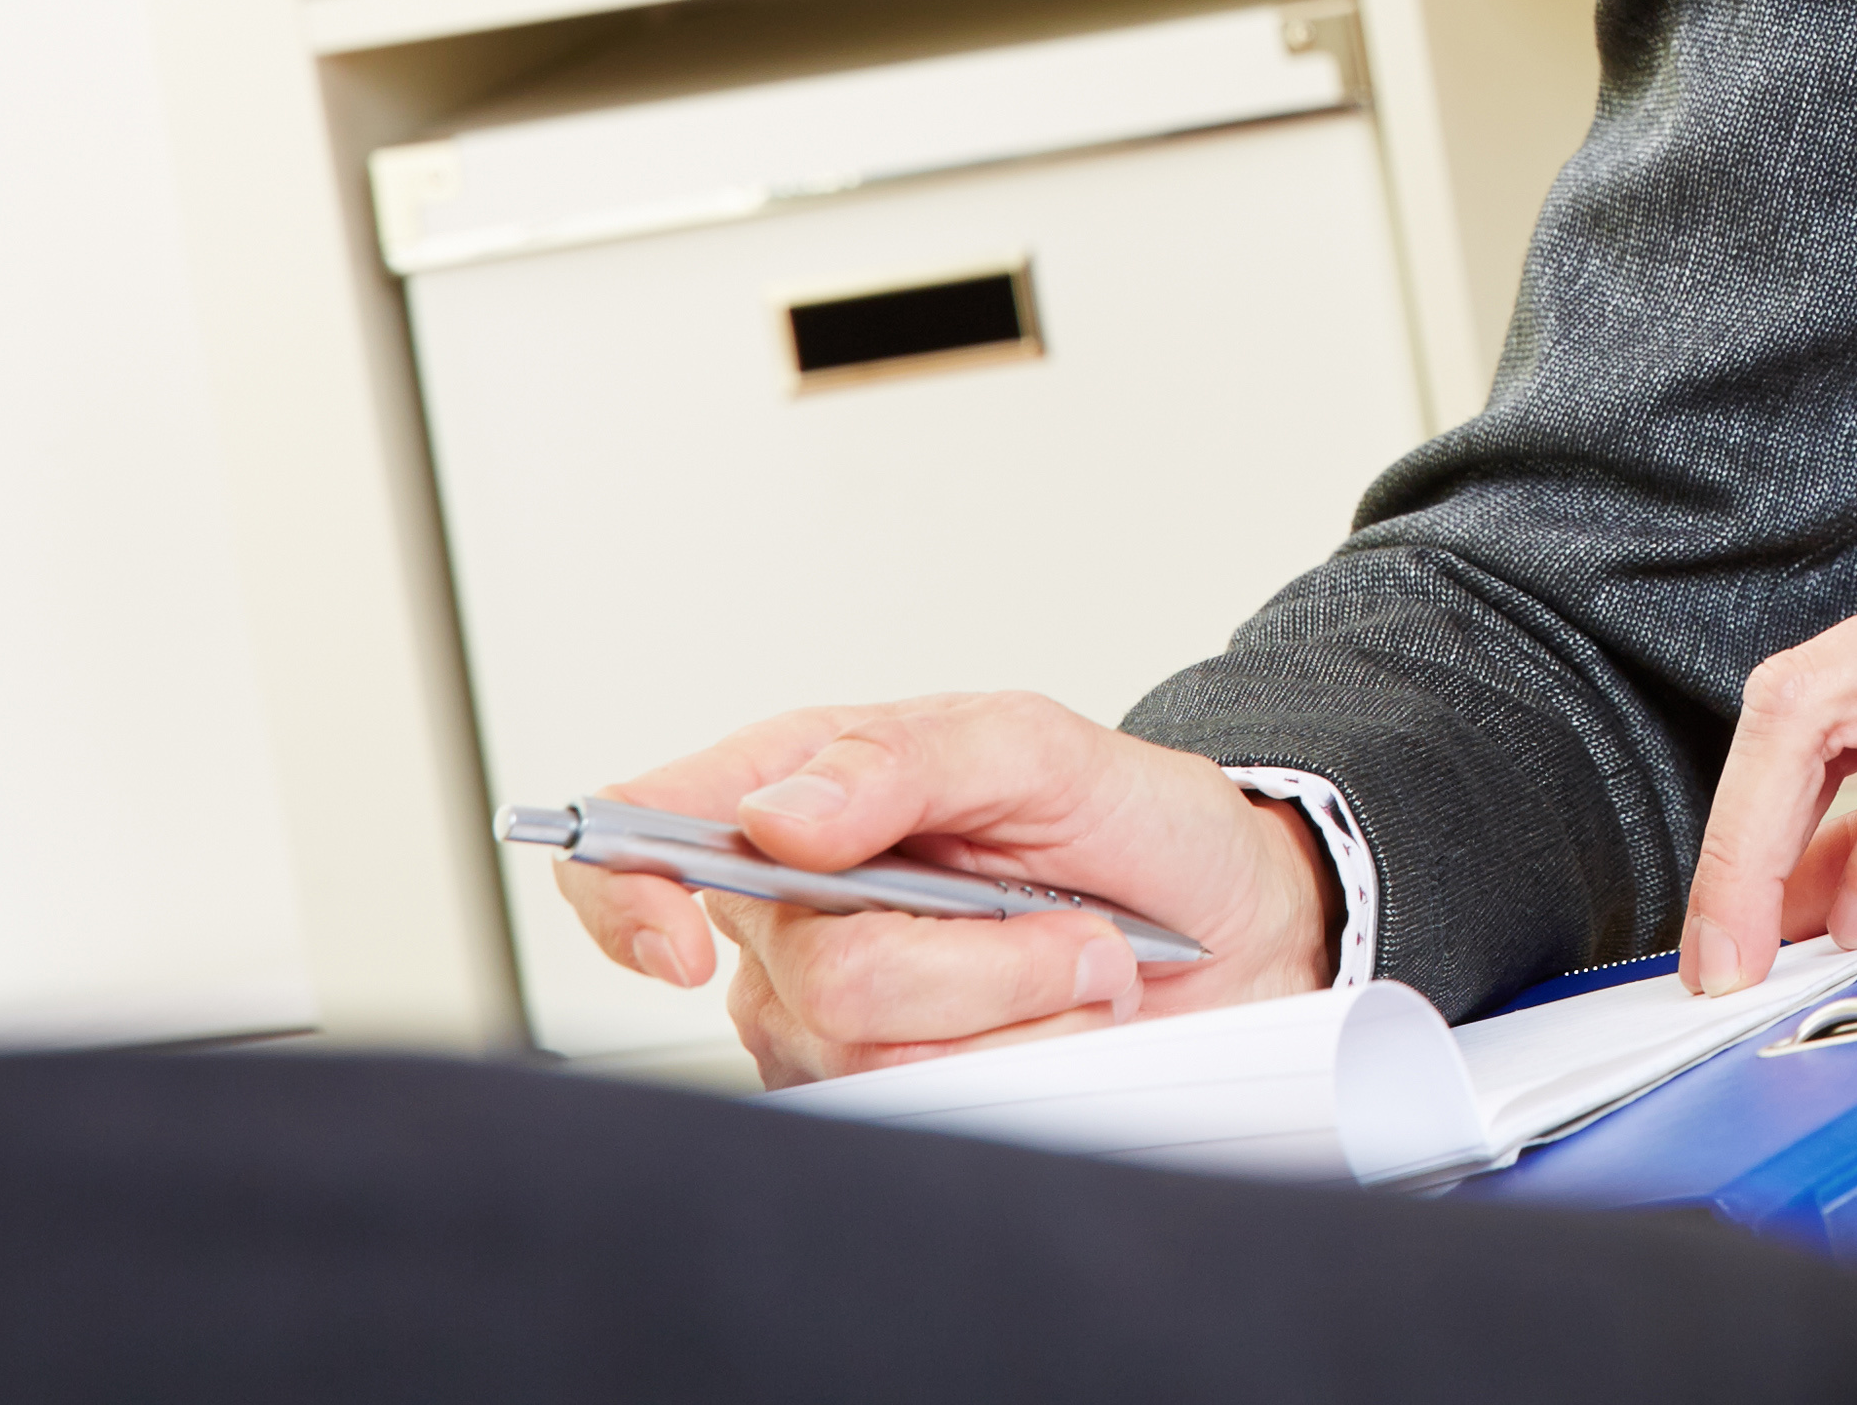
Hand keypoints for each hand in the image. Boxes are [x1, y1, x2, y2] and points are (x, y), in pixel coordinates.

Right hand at [552, 690, 1336, 1084]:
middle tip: (1070, 924)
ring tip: (1082, 961)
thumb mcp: (1036, 745)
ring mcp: (837, 1016)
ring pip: (879, 1060)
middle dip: (976, 965)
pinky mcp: (895, 1089)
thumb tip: (777, 813)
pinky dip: (1025, 1063)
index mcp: (801, 792)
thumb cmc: (1126, 818)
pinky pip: (930, 1109)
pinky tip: (1062, 1021)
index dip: (624, 900)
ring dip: (1018, 1012)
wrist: (1232, 917)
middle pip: (816, 985)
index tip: (683, 943)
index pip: (636, 838)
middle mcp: (797, 911)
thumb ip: (903, 758)